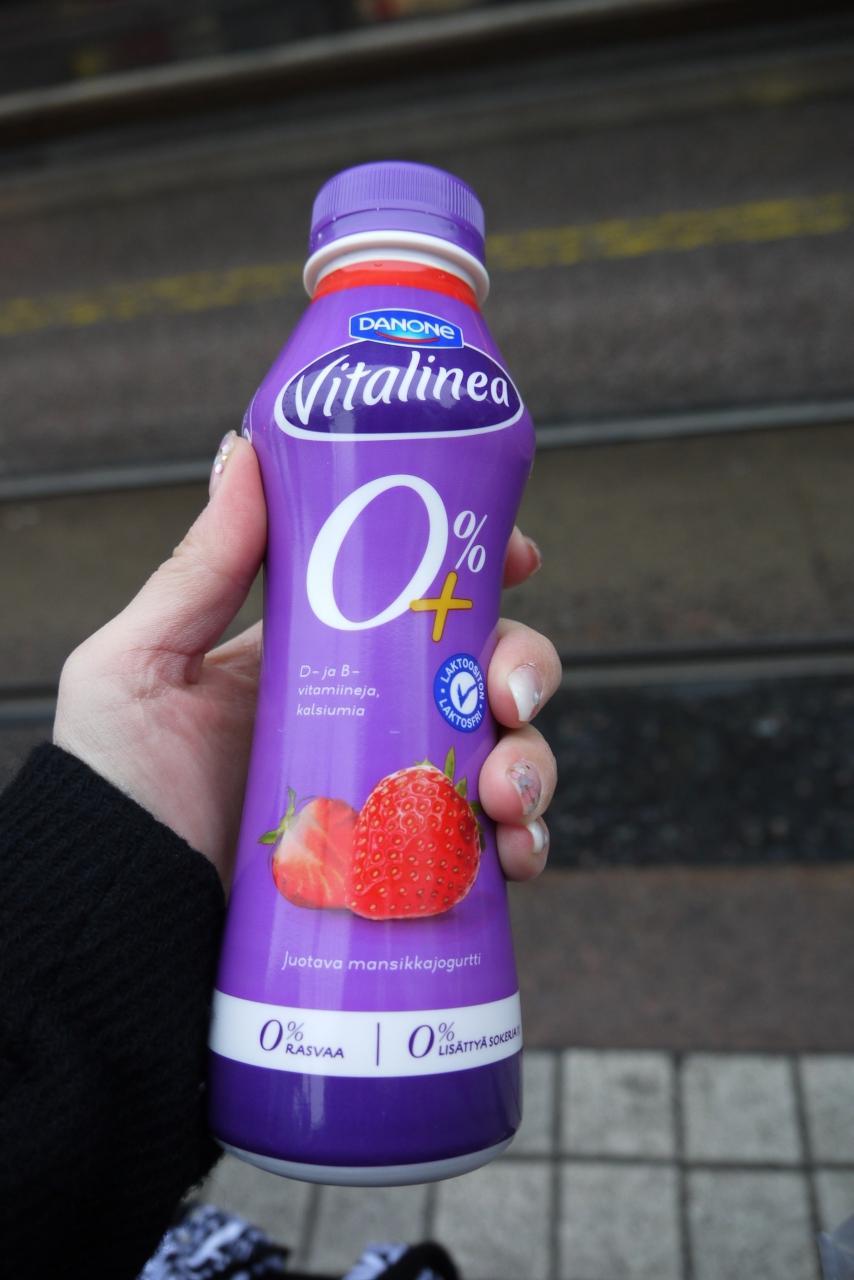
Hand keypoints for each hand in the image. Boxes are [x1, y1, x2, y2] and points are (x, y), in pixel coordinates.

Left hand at [54, 434, 559, 887]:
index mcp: (318, 659)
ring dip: (533, 762)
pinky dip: (521, 844)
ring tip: (505, 792)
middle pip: (485, 672)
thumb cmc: (115, 784)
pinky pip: (489, 850)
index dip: (480, 572)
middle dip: (524, 670)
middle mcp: (367, 718)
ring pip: (505, 756)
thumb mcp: (142, 660)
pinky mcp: (404, 867)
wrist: (117, 912)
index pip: (417, 598)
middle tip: (507, 696)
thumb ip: (200, 567)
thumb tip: (246, 453)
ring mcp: (392, 792)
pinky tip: (510, 853)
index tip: (519, 558)